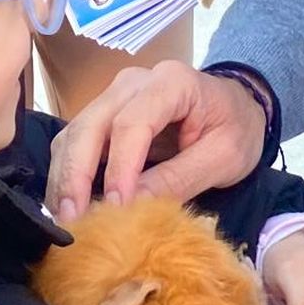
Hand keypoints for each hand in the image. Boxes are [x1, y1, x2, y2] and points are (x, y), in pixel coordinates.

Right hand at [46, 63, 266, 221]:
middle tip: (72, 221)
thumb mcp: (224, 157)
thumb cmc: (236, 129)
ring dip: (65, 178)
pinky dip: (69, 174)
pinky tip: (72, 206)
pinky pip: (77, 142)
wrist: (238, 108)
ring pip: (75, 134)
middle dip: (75, 175)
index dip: (119, 169)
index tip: (116, 209)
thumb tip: (131, 206)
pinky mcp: (105, 115)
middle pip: (90, 125)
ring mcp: (114, 96)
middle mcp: (133, 83)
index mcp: (171, 82)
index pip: (131, 124)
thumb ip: (180, 178)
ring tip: (67, 220)